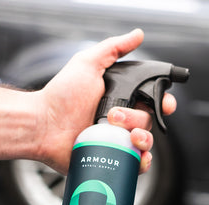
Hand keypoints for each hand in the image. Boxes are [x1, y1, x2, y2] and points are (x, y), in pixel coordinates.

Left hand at [34, 29, 176, 174]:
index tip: (166, 105)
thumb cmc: (60, 96)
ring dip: (143, 140)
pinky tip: (135, 157)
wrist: (42, 125)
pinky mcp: (110, 160)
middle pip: (149, 122)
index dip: (163, 103)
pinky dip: (141, 163)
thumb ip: (113, 48)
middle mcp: (120, 122)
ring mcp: (116, 142)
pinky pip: (135, 165)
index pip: (151, 102)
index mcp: (118, 99)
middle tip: (116, 116)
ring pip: (146, 144)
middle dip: (140, 119)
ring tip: (122, 135)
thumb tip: (137, 34)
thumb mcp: (87, 64)